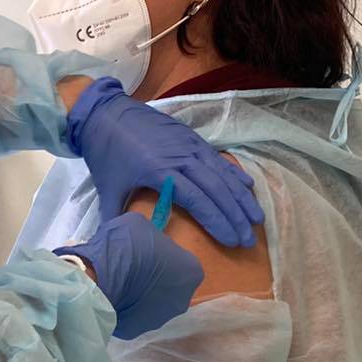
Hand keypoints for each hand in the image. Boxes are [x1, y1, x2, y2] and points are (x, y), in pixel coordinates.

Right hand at [58, 212, 203, 338]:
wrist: (99, 279)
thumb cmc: (126, 247)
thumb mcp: (139, 225)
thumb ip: (151, 236)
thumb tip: (146, 243)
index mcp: (191, 272)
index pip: (182, 262)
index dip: (164, 256)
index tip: (147, 252)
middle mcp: (182, 299)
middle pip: (170, 286)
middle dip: (156, 279)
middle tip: (134, 268)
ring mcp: (161, 319)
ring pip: (152, 304)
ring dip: (140, 294)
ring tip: (119, 282)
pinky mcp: (138, 331)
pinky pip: (132, 315)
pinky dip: (125, 308)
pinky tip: (111, 296)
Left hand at [64, 78, 263, 246]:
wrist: (105, 113)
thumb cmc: (106, 153)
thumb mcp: (108, 188)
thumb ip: (115, 219)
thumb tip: (118, 249)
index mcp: (160, 171)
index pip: (197, 200)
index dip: (217, 222)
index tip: (232, 241)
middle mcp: (181, 157)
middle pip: (217, 190)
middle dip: (235, 216)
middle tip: (249, 239)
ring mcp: (190, 145)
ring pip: (223, 174)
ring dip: (241, 198)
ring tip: (257, 220)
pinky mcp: (192, 137)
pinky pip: (218, 159)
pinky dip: (234, 174)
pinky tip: (248, 187)